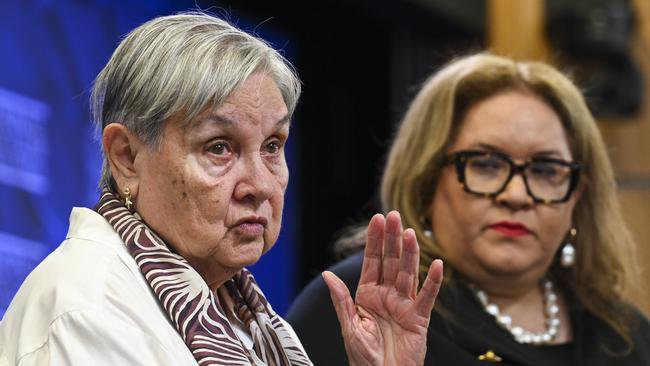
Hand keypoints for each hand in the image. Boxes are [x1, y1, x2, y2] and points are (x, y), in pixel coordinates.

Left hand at [323, 211, 442, 365]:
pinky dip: (433, 281)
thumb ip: (341, 300)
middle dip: (392, 239)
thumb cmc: (364, 358)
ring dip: (410, 253)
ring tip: (411, 233)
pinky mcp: (419, 318)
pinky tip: (436, 264)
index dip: (375, 240)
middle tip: (394, 216)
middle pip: (391, 261)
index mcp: (367, 295)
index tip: (378, 219)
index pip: (372, 262)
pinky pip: (427, 296)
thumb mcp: (348, 327)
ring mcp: (404, 305)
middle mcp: (387, 295)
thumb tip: (327, 274)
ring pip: (408, 273)